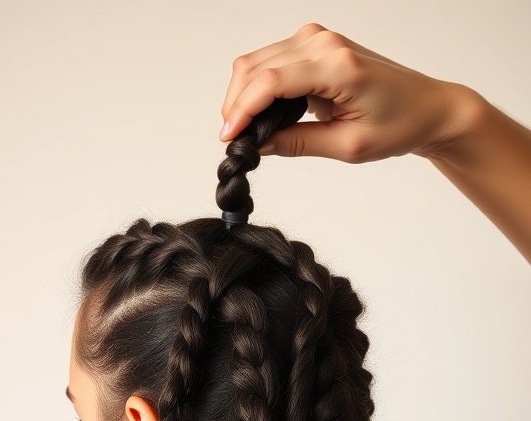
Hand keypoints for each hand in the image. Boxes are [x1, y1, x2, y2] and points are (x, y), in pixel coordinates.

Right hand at [219, 22, 482, 163]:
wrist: (427, 107)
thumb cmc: (399, 125)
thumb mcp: (348, 146)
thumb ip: (298, 143)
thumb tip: (259, 145)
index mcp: (336, 66)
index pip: (271, 82)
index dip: (242, 111)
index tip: (228, 139)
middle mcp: (323, 43)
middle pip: (256, 66)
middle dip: (236, 104)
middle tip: (234, 142)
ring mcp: (318, 39)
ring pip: (258, 61)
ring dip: (244, 95)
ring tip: (244, 132)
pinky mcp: (316, 44)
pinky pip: (272, 60)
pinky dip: (259, 86)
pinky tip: (260, 115)